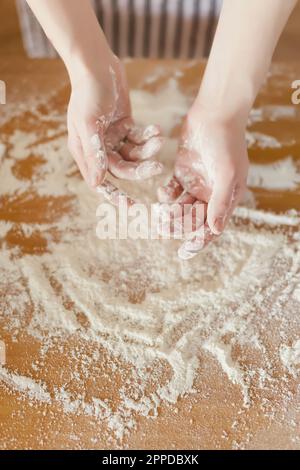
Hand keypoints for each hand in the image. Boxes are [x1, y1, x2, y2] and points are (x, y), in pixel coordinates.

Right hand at [67, 56, 162, 198]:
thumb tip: (97, 184)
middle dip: (140, 169)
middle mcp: (99, 148)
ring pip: (134, 155)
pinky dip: (148, 136)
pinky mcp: (125, 126)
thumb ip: (94, 154)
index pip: (101, 181)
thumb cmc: (88, 93)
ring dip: (148, 150)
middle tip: (158, 168)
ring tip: (158, 140)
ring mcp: (113, 138)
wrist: (97, 65)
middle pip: (123, 169)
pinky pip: (139, 139)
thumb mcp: (88, 124)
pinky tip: (156, 129)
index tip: (130, 207)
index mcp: (85, 152)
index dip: (115, 195)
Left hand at [158, 107, 248, 258]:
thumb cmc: (225, 143)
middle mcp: (211, 194)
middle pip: (193, 219)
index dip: (199, 242)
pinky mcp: (183, 172)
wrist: (214, 113)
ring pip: (180, 207)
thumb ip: (220, 203)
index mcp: (225, 199)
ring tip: (157, 216)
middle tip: (162, 228)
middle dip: (178, 226)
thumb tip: (215, 230)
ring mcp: (196, 184)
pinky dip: (166, 195)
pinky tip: (162, 194)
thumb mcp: (227, 174)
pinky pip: (172, 190)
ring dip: (170, 213)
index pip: (212, 227)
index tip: (184, 252)